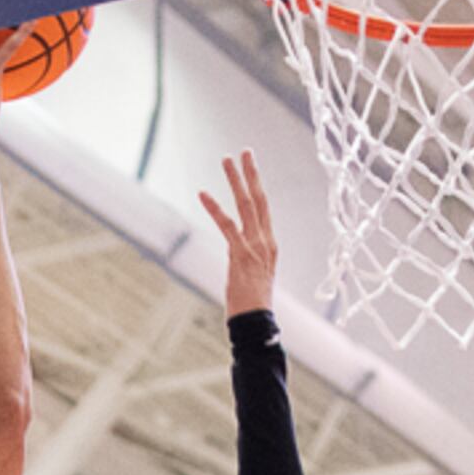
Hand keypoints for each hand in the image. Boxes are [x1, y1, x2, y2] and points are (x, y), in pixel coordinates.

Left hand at [197, 152, 277, 316]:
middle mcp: (265, 241)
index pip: (264, 208)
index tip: (250, 166)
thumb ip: (248, 257)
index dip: (257, 185)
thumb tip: (237, 250)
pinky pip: (227, 226)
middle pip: (259, 200)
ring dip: (235, 181)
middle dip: (251, 174)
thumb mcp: (254, 275)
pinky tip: (203, 193)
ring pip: (246, 206)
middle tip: (244, 151)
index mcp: (270, 245)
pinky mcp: (240, 255)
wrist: (257, 323)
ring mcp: (254, 247)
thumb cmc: (253, 304)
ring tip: (226, 160)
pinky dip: (215, 208)